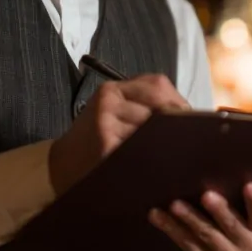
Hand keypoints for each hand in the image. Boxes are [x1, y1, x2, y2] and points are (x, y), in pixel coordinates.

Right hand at [48, 75, 188, 194]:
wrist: (60, 166)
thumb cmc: (96, 140)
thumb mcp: (114, 112)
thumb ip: (145, 105)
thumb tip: (191, 114)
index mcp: (113, 88)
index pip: (158, 85)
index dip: (179, 103)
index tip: (189, 121)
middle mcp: (108, 99)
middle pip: (160, 105)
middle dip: (178, 123)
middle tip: (186, 141)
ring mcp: (105, 122)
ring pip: (153, 128)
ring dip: (167, 142)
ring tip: (172, 154)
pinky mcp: (105, 145)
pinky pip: (141, 148)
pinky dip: (152, 156)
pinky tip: (155, 164)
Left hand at [149, 183, 251, 250]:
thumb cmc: (235, 228)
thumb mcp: (246, 219)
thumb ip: (241, 202)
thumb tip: (223, 165)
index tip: (249, 184)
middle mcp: (251, 249)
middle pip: (232, 226)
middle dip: (219, 210)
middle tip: (207, 195)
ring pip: (206, 235)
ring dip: (189, 218)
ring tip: (175, 204)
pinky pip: (187, 244)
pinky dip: (171, 229)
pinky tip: (157, 215)